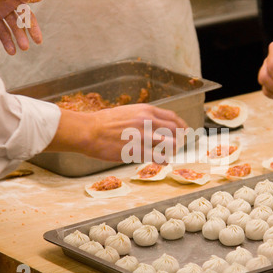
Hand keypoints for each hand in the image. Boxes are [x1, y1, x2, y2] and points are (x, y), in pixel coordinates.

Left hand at [0, 0, 42, 54]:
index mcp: (16, 1)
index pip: (28, 17)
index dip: (33, 29)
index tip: (38, 41)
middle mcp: (8, 7)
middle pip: (18, 25)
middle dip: (22, 36)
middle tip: (25, 48)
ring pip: (6, 29)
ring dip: (11, 41)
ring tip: (14, 52)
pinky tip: (3, 48)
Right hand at [46, 104, 188, 163]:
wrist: (88, 131)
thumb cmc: (104, 122)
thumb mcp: (127, 111)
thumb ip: (142, 116)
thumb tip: (154, 122)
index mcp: (145, 111)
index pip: (172, 117)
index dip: (181, 126)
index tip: (184, 131)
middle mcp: (147, 122)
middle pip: (175, 131)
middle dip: (179, 139)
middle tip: (177, 146)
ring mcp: (142, 137)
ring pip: (169, 145)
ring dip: (172, 151)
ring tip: (169, 154)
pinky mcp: (136, 151)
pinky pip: (157, 157)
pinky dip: (163, 160)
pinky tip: (163, 161)